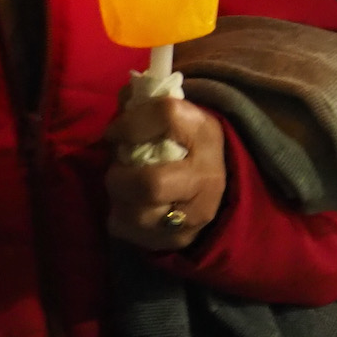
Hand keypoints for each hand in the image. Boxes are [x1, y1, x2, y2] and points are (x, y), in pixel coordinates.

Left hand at [104, 95, 228, 251]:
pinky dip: (120, 219)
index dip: (131, 122)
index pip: (167, 116)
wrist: (221, 184)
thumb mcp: (179, 116)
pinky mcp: (180, 240)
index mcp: (205, 134)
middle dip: (119, 178)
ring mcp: (195, 215)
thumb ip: (146, 102)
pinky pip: (132, 235)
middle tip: (116, 169)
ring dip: (118, 200)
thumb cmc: (188, 144)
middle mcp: (205, 177)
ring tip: (122, 187)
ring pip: (138, 216)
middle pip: (151, 184)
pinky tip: (129, 205)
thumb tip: (123, 97)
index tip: (114, 131)